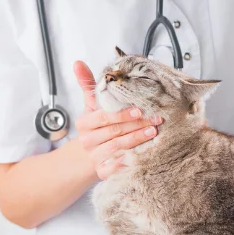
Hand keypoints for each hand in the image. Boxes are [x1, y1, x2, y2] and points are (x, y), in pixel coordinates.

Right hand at [73, 61, 162, 179]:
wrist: (85, 156)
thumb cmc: (94, 125)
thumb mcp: (90, 105)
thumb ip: (88, 84)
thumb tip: (78, 62)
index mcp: (84, 123)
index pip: (104, 117)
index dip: (122, 114)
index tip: (139, 109)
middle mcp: (88, 141)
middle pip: (114, 132)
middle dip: (137, 125)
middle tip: (156, 119)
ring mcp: (94, 157)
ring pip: (118, 148)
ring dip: (137, 140)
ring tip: (154, 132)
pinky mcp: (102, 172)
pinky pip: (115, 168)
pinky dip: (129, 162)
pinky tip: (143, 156)